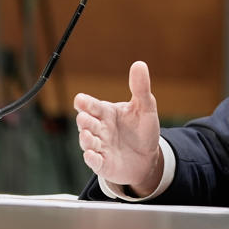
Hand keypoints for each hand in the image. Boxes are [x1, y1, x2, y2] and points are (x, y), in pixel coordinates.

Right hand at [74, 61, 161, 196]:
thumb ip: (141, 87)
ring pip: (88, 142)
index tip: (80, 99)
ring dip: (86, 139)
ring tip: (88, 135)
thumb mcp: (145, 107)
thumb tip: (139, 64)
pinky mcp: (104, 164)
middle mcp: (101, 129)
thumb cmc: (142, 131)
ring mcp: (100, 147)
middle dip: (85, 121)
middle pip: (87, 124)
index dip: (86, 103)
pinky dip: (92, 159)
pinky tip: (92, 155)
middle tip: (84, 118)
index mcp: (107, 113)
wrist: (148, 158)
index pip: (93, 106)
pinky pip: (95, 162)